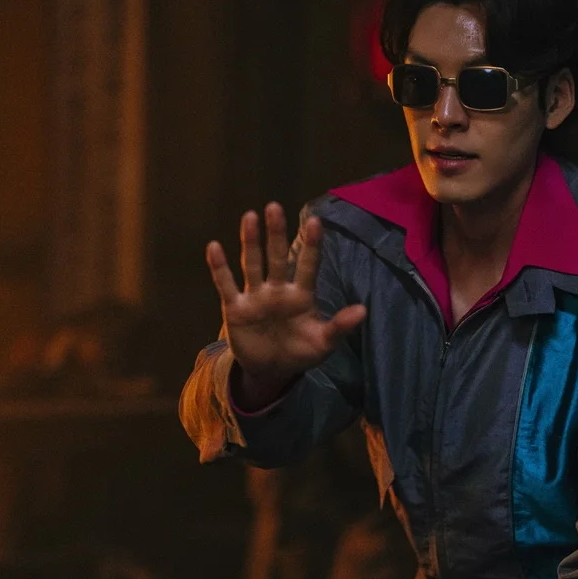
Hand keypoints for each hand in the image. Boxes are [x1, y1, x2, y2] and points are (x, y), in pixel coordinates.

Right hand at [206, 203, 366, 399]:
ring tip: (250, 217)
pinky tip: (213, 247)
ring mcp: (256, 297)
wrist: (272, 372)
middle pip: (278, 257)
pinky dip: (219, 267)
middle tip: (275, 207)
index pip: (309, 266)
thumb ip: (339, 326)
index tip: (315, 221)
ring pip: (253, 264)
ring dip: (251, 242)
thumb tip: (363, 310)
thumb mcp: (323, 343)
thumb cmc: (301, 352)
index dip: (312, 245)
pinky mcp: (235, 308)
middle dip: (276, 233)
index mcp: (302, 295)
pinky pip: (226, 284)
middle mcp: (278, 289)